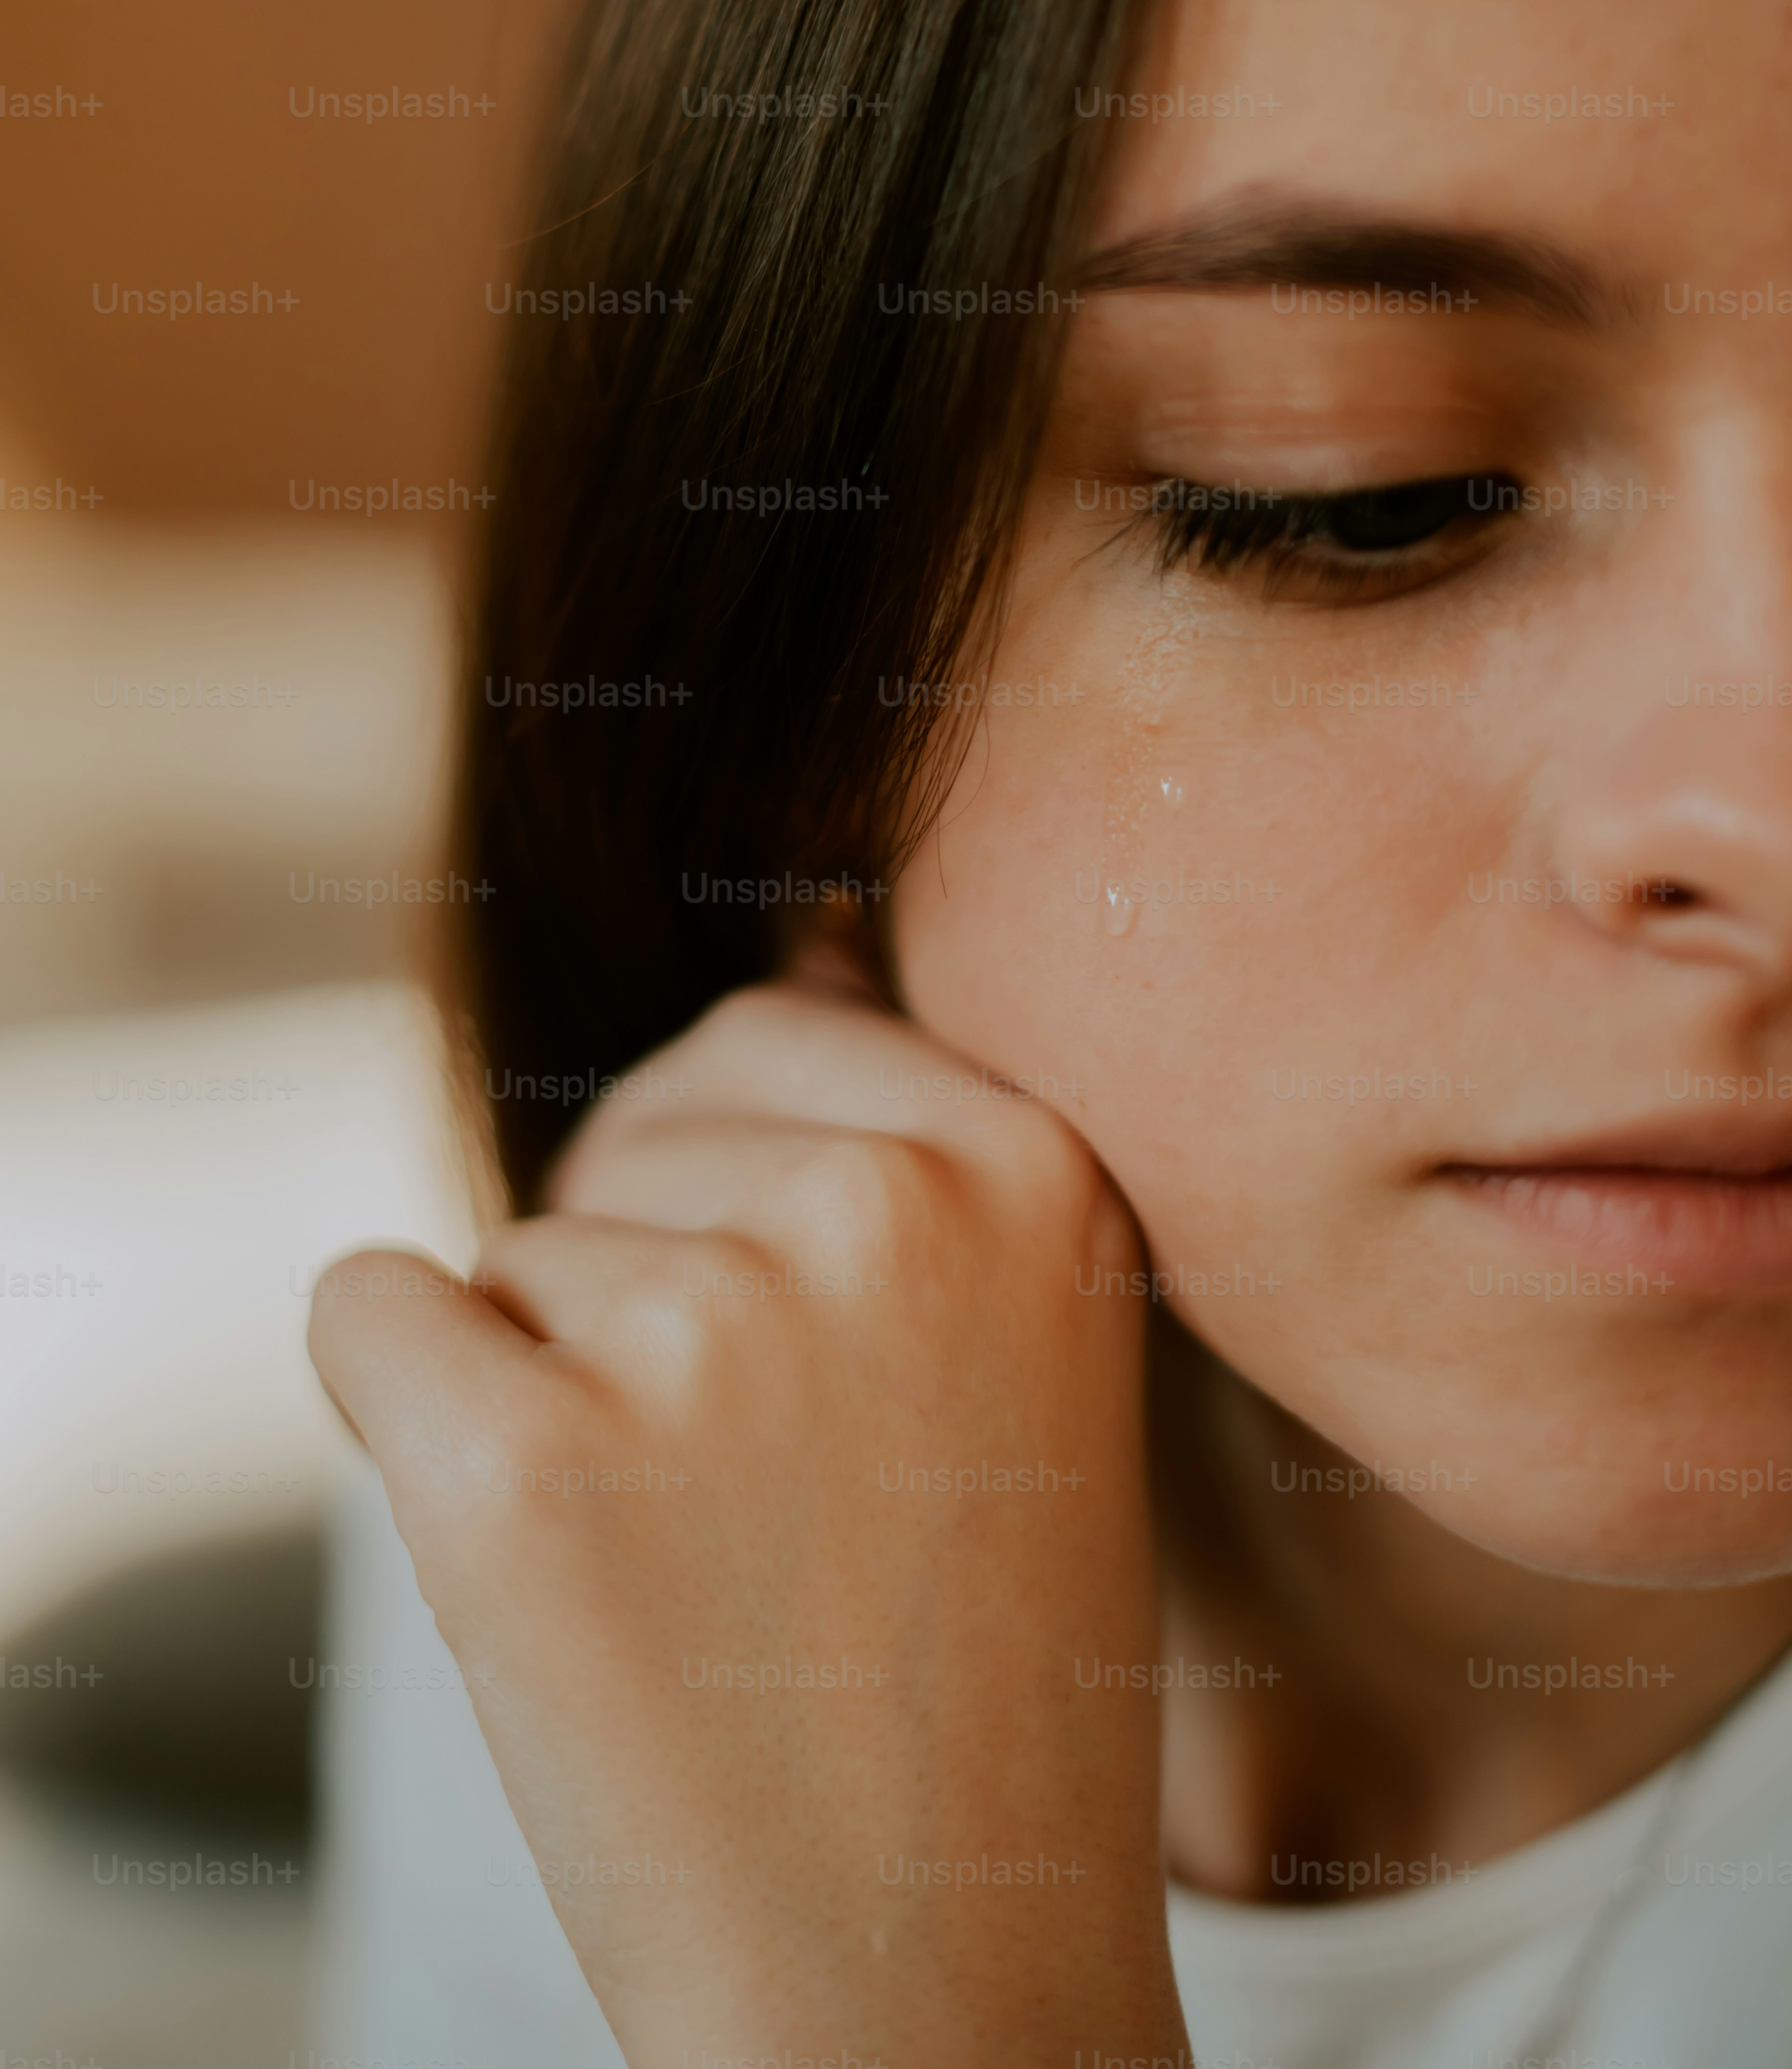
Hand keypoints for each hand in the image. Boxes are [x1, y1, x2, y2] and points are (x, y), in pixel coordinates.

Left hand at [309, 976, 1185, 2068]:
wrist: (933, 1980)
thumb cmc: (963, 1655)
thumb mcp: (1021, 1341)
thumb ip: (907, 1127)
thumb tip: (807, 927)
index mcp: (1031, 1162)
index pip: (770, 1035)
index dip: (743, 1198)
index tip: (818, 1373)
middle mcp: (883, 1211)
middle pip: (633, 1134)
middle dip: (649, 1273)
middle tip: (761, 1493)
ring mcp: (703, 1330)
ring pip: (520, 1251)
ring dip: (567, 1386)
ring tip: (705, 1566)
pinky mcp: (520, 1463)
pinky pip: (369, 1306)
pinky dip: (407, 1403)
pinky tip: (539, 1551)